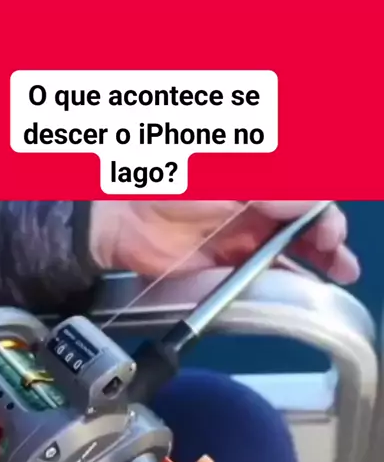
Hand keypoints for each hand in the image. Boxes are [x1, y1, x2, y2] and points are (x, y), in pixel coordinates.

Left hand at [90, 200, 359, 283]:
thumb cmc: (171, 180)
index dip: (323, 215)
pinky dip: (286, 278)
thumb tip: (318, 203)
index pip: (306, 194)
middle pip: (304, 222)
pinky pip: (264, 270)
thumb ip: (277, 189)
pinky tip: (305, 287)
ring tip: (339, 274)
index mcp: (257, 175)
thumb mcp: (231, 175)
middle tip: (342, 263)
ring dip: (317, 259)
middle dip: (329, 239)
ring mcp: (241, 233)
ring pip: (290, 247)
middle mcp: (254, 203)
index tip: (329, 234)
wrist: (120, 214)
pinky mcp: (224, 262)